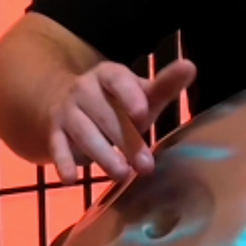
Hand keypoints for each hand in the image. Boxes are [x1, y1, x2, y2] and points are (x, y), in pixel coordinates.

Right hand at [48, 57, 195, 184]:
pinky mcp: (54, 134)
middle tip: (146, 166)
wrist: (67, 104)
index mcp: (108, 75)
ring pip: (83, 132)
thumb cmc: (116, 103)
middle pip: (105, 114)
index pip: (118, 80)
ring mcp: (66, 111)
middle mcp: (84, 89)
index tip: (144, 114)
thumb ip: (165, 85)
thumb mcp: (141, 94)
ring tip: (121, 175)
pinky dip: (63, 162)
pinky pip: (57, 147)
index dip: (130, 96)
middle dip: (126, 141)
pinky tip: (70, 178)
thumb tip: (190, 66)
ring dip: (102, 154)